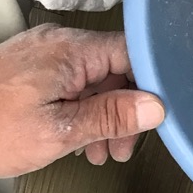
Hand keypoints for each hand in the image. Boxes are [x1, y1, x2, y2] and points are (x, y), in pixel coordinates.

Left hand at [0, 25, 164, 174]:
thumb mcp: (57, 132)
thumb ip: (110, 116)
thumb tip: (154, 107)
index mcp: (69, 50)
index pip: (133, 52)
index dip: (152, 83)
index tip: (159, 112)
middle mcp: (59, 43)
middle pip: (116, 68)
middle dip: (125, 109)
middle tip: (124, 145)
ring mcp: (44, 53)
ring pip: (95, 78)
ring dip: (104, 114)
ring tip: (100, 150)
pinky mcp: (33, 67)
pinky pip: (73, 82)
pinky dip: (82, 108)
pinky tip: (79, 137)